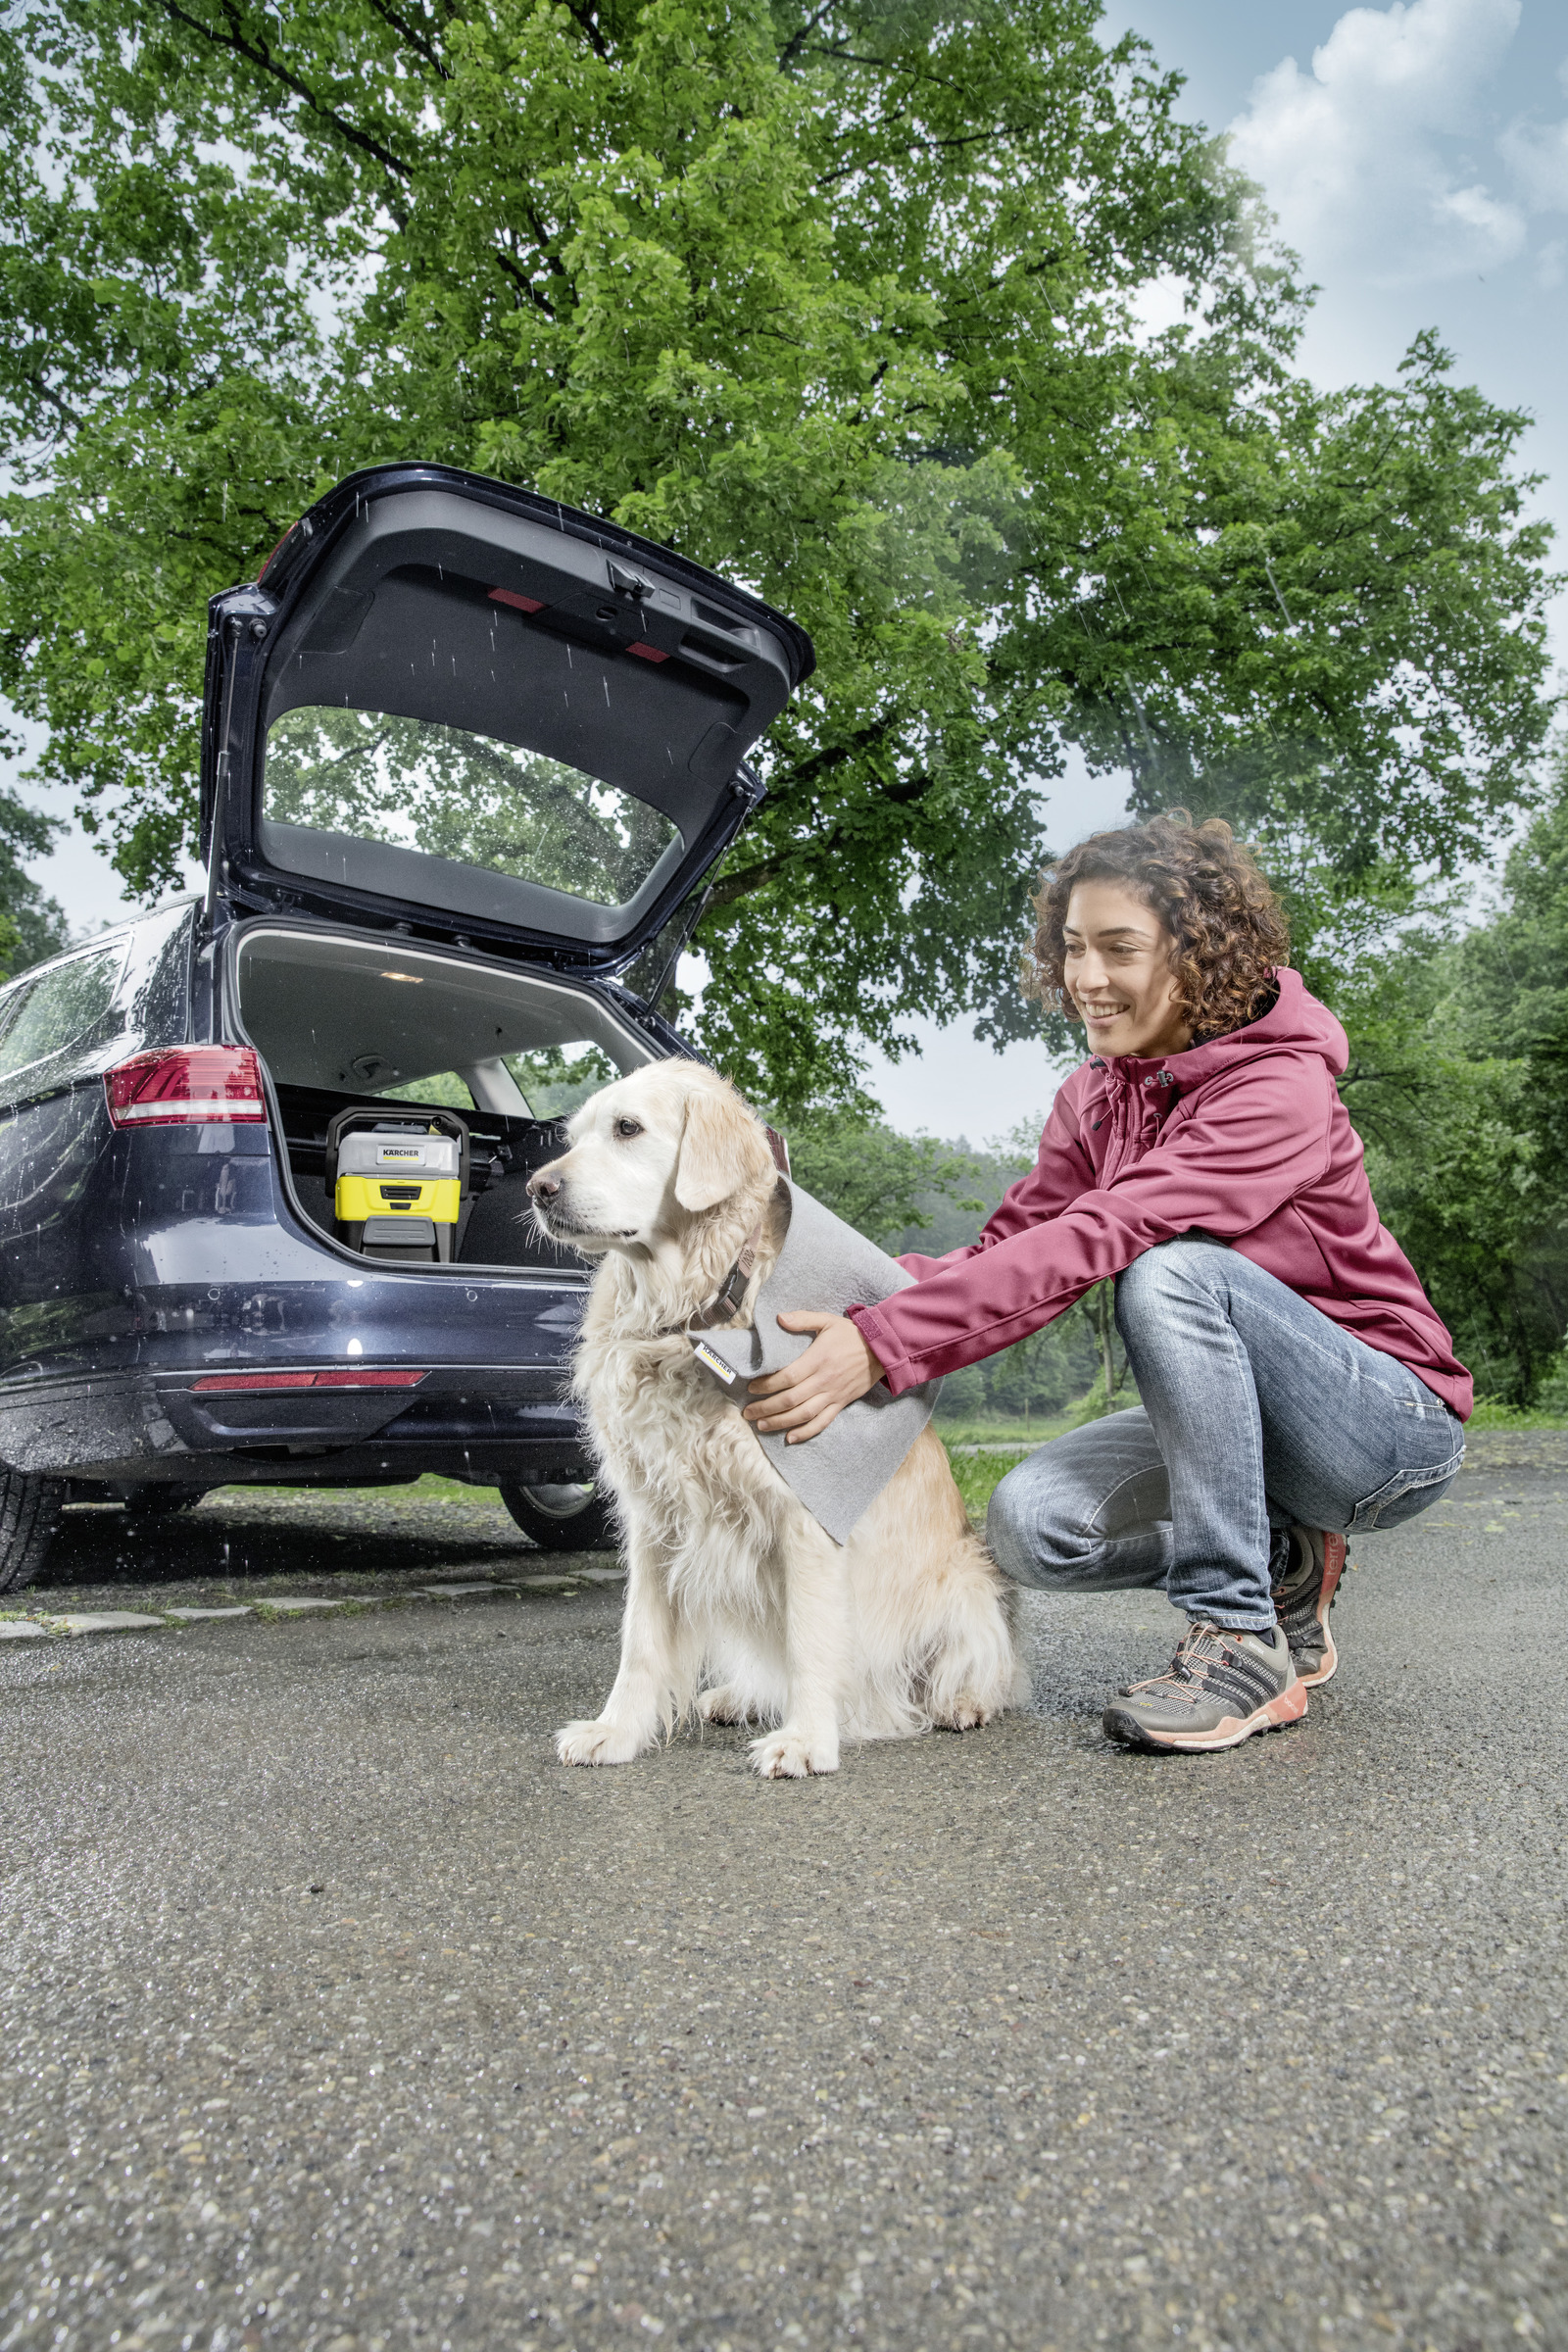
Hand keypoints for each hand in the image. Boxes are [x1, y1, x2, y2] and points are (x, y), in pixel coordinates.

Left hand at [743, 1312, 884, 1442]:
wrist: (882, 1349)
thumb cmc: (851, 1334)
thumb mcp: (827, 1320)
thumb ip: (802, 1319)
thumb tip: (779, 1318)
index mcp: (817, 1359)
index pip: (786, 1377)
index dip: (766, 1385)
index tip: (752, 1387)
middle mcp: (823, 1380)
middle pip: (790, 1399)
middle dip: (766, 1408)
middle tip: (748, 1412)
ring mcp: (833, 1394)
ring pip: (803, 1414)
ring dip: (780, 1422)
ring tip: (762, 1425)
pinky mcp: (841, 1403)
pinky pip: (823, 1421)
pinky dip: (806, 1432)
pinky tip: (790, 1437)